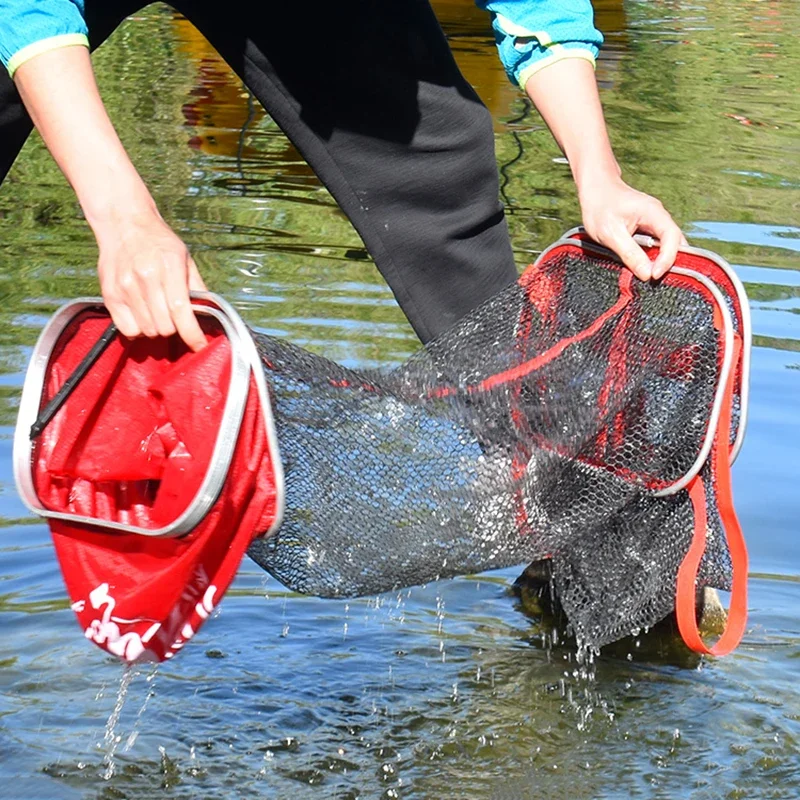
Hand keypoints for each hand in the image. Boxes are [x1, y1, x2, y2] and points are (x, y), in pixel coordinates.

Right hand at [95, 211, 207, 350]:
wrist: (123, 224)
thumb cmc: (158, 241)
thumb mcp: (185, 258)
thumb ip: (197, 287)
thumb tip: (209, 313)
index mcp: (168, 267)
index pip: (180, 311)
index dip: (192, 334)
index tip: (199, 345)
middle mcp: (145, 278)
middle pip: (164, 326)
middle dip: (175, 330)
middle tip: (176, 320)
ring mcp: (125, 287)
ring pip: (148, 330)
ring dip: (158, 329)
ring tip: (159, 314)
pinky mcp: (109, 295)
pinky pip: (128, 329)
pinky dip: (139, 329)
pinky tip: (143, 316)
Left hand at [578, 175, 686, 280]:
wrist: (595, 190)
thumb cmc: (600, 208)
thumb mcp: (611, 234)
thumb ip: (630, 254)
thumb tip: (647, 274)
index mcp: (654, 213)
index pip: (672, 237)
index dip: (668, 258)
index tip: (655, 275)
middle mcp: (659, 217)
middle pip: (675, 243)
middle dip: (670, 262)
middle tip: (657, 282)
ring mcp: (654, 223)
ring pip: (666, 246)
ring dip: (661, 262)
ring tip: (652, 278)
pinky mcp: (647, 229)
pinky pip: (656, 246)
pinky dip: (653, 258)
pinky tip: (645, 269)